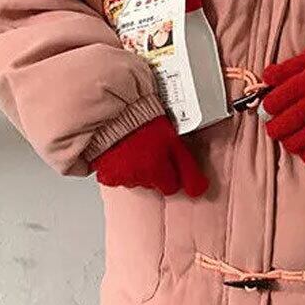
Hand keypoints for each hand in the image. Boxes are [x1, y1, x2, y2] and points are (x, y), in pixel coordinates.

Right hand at [90, 115, 207, 196]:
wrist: (114, 113)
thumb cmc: (144, 122)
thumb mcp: (174, 142)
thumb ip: (188, 169)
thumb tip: (199, 190)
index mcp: (157, 172)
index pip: (170, 187)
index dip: (171, 173)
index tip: (168, 161)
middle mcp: (139, 178)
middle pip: (152, 183)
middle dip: (153, 169)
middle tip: (150, 148)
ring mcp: (121, 177)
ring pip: (134, 179)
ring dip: (135, 167)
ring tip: (135, 147)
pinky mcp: (105, 174)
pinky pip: (114, 176)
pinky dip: (117, 168)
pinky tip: (120, 153)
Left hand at [262, 37, 304, 164]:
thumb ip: (289, 67)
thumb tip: (266, 76)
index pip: (275, 102)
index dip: (267, 107)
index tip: (269, 108)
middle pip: (283, 125)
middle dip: (272, 128)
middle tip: (274, 126)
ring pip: (297, 142)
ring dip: (287, 141)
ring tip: (289, 136)